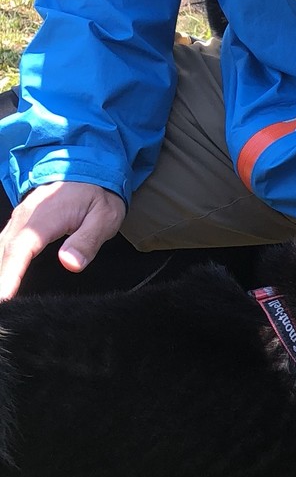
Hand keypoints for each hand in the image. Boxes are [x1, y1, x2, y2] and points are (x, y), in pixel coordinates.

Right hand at [0, 181, 125, 298]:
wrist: (89, 167)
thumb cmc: (98, 195)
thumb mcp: (104, 217)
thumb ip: (87, 241)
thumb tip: (69, 264)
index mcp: (44, 218)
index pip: (20, 250)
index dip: (9, 275)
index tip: (4, 298)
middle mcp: (25, 217)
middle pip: (3, 253)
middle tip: (3, 308)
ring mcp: (19, 218)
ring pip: (0, 248)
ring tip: (2, 297)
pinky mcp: (20, 222)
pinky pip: (4, 244)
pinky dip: (1, 262)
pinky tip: (3, 277)